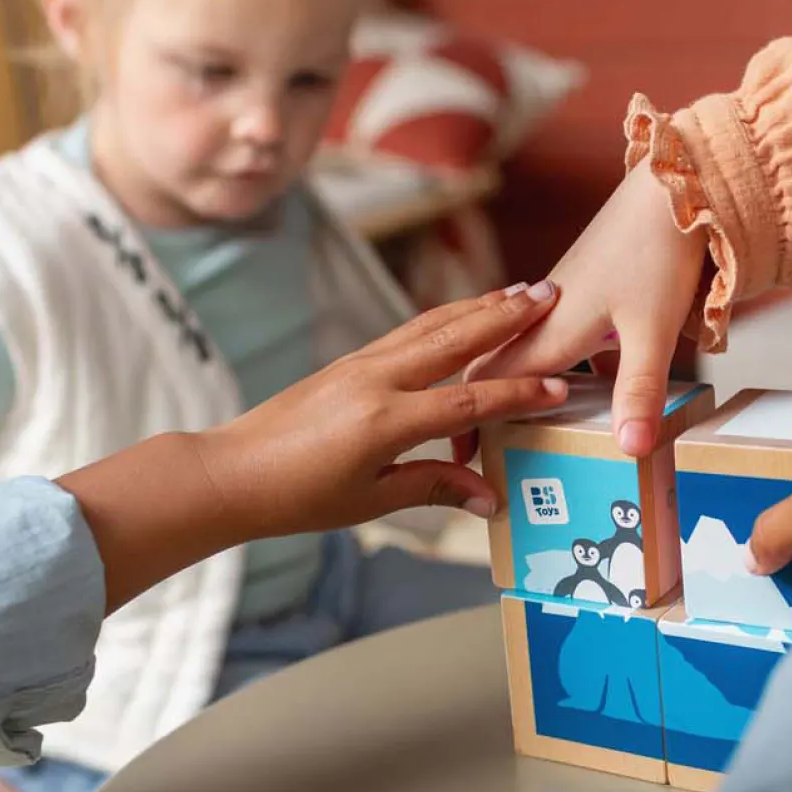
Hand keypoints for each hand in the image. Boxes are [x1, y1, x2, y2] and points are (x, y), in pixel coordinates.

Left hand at [200, 282, 571, 537]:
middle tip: (550, 294)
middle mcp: (376, 381)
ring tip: (520, 291)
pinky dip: (446, 319)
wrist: (234, 472)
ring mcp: (361, 364)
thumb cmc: (298, 496)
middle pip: (455, 340)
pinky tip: (467, 312)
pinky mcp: (351, 361)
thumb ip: (434, 487)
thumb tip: (490, 498)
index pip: (468, 403)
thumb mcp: (371, 500)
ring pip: (432, 325)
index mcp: (384, 422)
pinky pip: (409, 332)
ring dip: (479, 306)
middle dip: (505, 317)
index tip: (558, 388)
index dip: (516, 395)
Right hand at [469, 158, 706, 456]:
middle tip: (478, 441)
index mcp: (551, 327)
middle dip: (483, 400)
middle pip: (498, 360)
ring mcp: (568, 293)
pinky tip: (583, 375)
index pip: (492, 379)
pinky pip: (557, 328)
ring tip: (517, 417)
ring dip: (516, 378)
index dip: (473, 417)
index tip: (460, 454)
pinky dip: (555, 357)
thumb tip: (627, 450)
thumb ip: (638, 391)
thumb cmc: (659, 250)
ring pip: (526, 343)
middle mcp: (548, 310)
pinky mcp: (591, 282)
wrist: (677, 181)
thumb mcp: (653, 330)